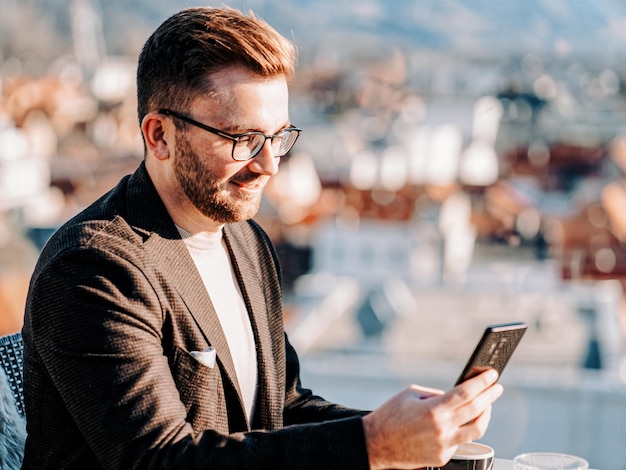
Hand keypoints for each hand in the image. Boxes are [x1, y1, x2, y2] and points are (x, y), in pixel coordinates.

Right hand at [362, 369, 502, 469]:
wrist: (376, 444)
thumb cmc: (389, 416)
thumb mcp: (410, 394)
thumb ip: (435, 394)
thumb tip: (454, 396)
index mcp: (433, 410)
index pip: (466, 394)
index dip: (482, 383)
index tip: (491, 375)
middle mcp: (442, 429)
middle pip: (476, 410)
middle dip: (489, 396)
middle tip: (496, 387)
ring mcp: (444, 446)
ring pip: (476, 430)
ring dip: (484, 415)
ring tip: (486, 405)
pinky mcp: (442, 458)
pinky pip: (460, 441)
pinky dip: (463, 429)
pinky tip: (462, 421)